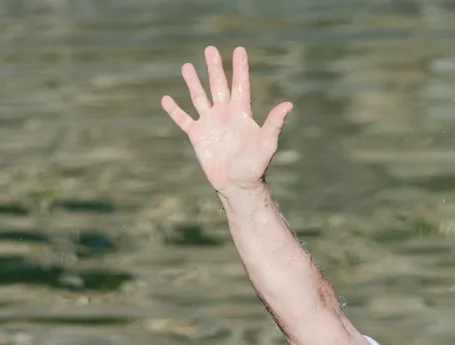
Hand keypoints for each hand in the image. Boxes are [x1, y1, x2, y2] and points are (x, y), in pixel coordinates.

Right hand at [161, 46, 293, 195]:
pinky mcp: (197, 135)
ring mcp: (210, 123)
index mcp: (242, 113)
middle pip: (218, 85)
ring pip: (199, 97)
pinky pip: (183, 119)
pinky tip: (166, 99)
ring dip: (193, 82)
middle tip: (210, 49)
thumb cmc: (256, 166)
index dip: (240, 68)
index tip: (239, 50)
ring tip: (186, 66)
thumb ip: (275, 123)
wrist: (238, 185)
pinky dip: (174, 110)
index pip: (241, 85)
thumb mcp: (267, 143)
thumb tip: (289, 105)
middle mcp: (225, 114)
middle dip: (214, 68)